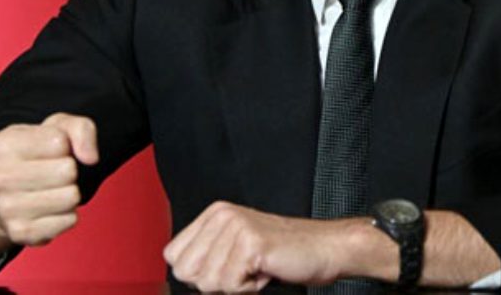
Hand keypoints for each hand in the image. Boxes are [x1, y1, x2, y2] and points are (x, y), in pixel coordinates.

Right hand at [0, 112, 99, 245]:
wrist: (4, 196)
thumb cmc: (36, 156)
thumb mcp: (55, 129)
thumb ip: (80, 129)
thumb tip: (91, 158)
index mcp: (4, 145)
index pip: (60, 142)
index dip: (64, 146)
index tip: (48, 152)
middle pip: (67, 171)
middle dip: (69, 170)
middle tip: (53, 173)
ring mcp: (7, 208)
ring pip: (71, 197)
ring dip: (69, 192)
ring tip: (52, 190)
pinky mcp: (22, 232)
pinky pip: (70, 220)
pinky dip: (67, 214)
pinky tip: (49, 208)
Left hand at [164, 201, 362, 291]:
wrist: (326, 249)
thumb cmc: (284, 254)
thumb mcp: (236, 249)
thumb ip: (207, 257)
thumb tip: (181, 275)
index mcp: (215, 214)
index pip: (174, 256)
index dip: (198, 273)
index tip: (227, 269)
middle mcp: (222, 215)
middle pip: (186, 271)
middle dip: (214, 282)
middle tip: (243, 270)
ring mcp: (236, 227)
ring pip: (208, 282)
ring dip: (236, 286)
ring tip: (257, 269)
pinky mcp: (251, 243)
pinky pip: (230, 286)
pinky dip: (249, 289)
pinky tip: (265, 272)